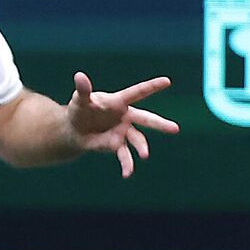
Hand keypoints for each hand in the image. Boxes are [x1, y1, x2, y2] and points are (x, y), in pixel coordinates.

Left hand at [66, 72, 180, 176]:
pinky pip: (124, 155)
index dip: (152, 87)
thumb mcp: (79, 99)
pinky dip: (126, 165)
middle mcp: (125, 117)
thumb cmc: (79, 110)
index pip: (137, 93)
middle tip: (175, 129)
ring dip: (141, 147)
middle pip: (146, 119)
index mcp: (118, 102)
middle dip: (160, 124)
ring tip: (144, 155)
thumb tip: (79, 76)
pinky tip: (126, 174)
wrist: (74, 130)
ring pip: (138, 139)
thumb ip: (83, 90)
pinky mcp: (117, 145)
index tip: (167, 81)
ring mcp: (123, 131)